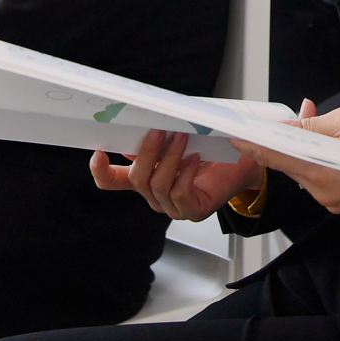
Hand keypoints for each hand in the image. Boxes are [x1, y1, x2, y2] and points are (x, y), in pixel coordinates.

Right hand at [89, 128, 263, 220]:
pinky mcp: (192, 211)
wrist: (241, 163)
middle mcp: (154, 195)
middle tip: (159, 130)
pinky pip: (180, 195)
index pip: (112, 181)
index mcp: (145, 177)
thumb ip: (156, 137)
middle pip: (136, 179)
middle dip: (146, 152)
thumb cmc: (207, 149)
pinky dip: (186, 174)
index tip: (98, 153)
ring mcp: (172, 206)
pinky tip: (195, 159)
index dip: (101, 171)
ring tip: (182, 138)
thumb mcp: (178, 138)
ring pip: (158, 185)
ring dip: (169, 158)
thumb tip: (136, 129)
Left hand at [231, 103, 339, 216]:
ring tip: (326, 128)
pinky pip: (324, 181)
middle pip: (293, 166)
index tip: (236, 137)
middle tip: (299, 116)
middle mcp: (323, 195)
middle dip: (290, 142)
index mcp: (319, 173)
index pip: (276, 158)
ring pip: (309, 173)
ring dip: (309, 152)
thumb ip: (309, 128)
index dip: (254, 146)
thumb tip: (282, 129)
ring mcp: (336, 203)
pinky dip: (324, 164)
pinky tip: (338, 148)